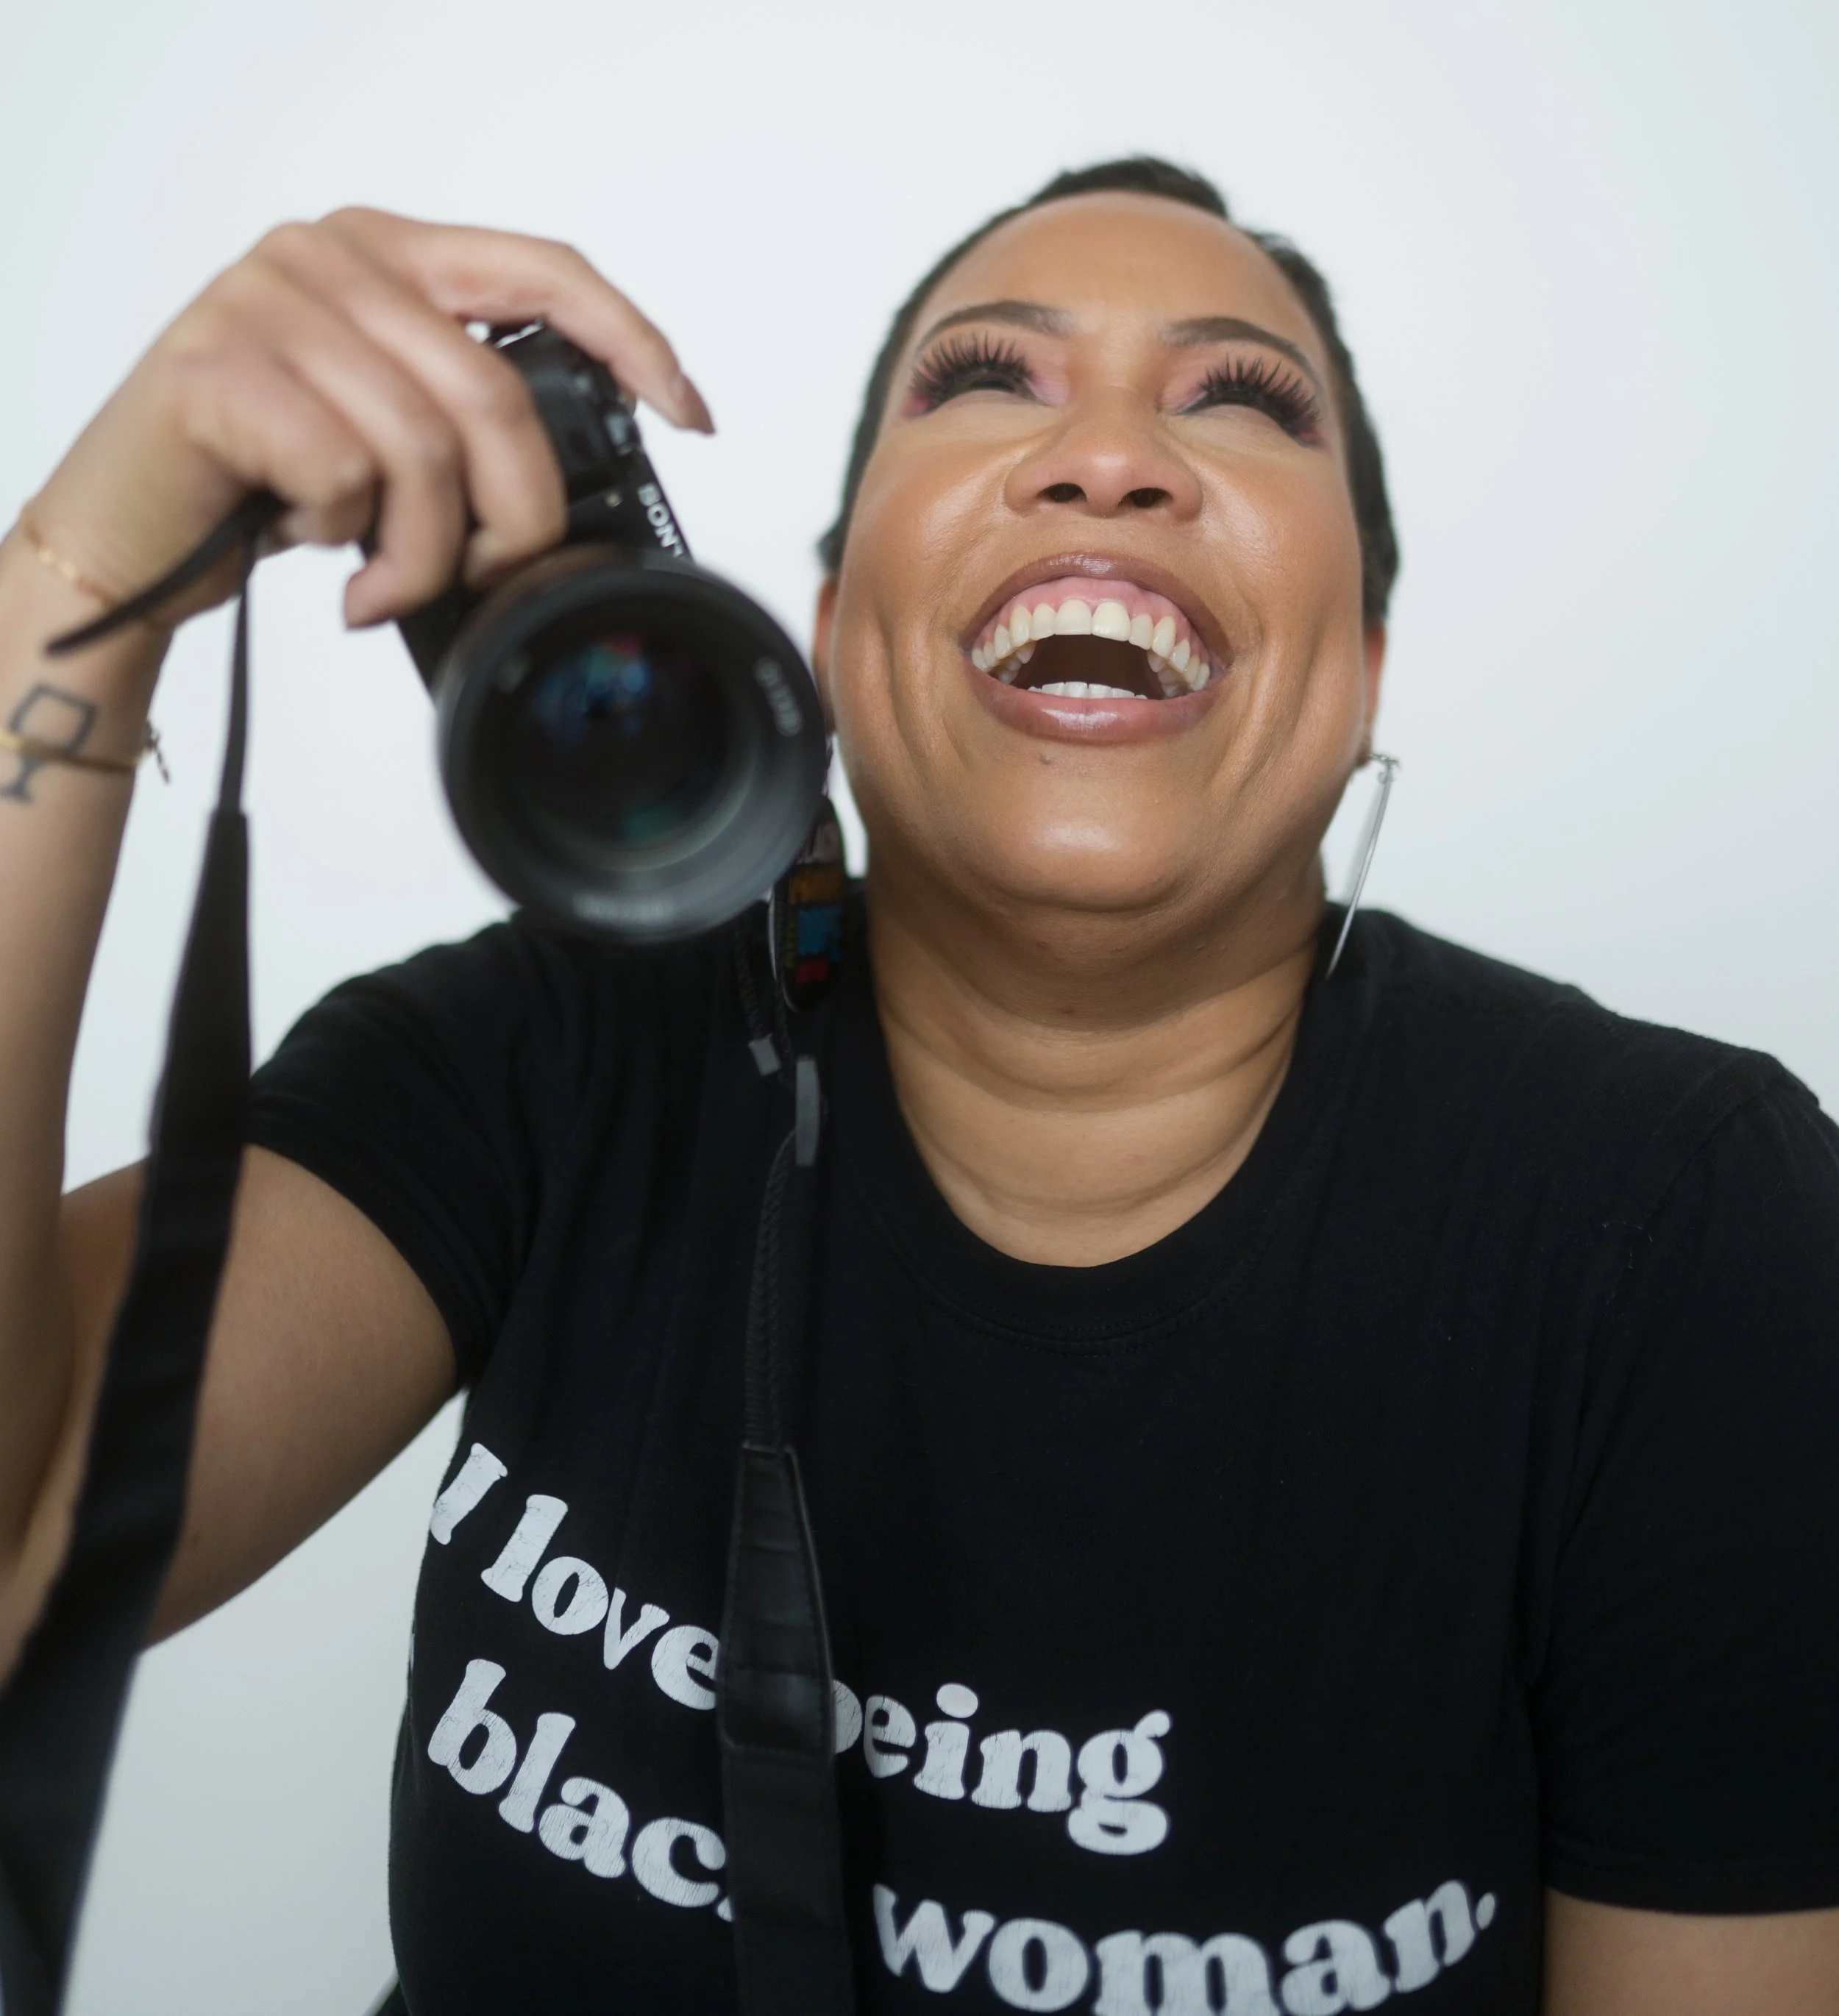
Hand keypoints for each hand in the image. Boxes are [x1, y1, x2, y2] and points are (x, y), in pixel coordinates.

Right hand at [25, 209, 713, 630]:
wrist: (126, 529)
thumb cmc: (264, 485)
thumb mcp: (384, 436)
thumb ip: (462, 420)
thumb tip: (566, 485)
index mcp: (388, 255)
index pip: (545, 268)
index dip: (633, 339)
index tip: (688, 413)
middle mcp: (328, 257)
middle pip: (494, 394)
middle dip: (515, 515)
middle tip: (486, 571)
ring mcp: (266, 301)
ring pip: (422, 447)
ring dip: (425, 551)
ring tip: (385, 582)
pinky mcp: (217, 367)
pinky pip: (343, 473)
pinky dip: (345, 539)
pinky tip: (313, 548)